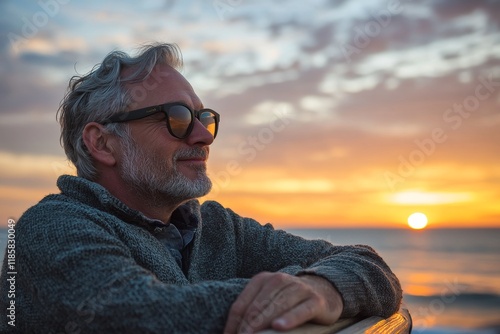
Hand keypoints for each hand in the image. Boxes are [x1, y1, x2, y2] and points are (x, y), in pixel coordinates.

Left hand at [224, 272, 342, 333]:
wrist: (323, 289)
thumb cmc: (289, 299)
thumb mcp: (269, 299)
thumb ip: (252, 311)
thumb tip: (234, 331)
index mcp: (263, 280)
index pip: (242, 304)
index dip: (233, 323)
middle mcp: (279, 280)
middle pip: (257, 307)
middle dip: (246, 327)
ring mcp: (298, 289)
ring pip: (276, 307)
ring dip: (263, 324)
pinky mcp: (315, 301)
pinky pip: (300, 311)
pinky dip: (289, 319)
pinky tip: (279, 327)